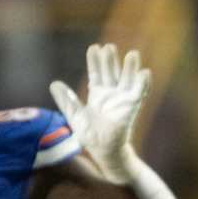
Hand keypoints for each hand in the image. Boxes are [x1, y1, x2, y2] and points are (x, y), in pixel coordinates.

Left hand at [48, 43, 148, 179]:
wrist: (103, 151)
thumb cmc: (90, 135)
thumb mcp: (74, 116)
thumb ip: (65, 100)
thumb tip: (53, 83)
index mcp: (97, 94)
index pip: (96, 73)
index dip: (95, 61)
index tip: (94, 48)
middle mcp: (111, 94)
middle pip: (111, 72)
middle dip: (110, 60)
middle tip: (109, 47)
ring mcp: (123, 99)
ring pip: (127, 79)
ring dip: (130, 67)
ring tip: (132, 54)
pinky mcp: (132, 107)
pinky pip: (139, 93)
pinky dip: (143, 83)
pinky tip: (144, 72)